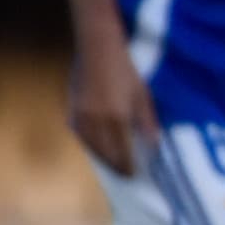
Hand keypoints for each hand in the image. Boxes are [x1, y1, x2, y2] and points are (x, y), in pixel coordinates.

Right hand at [68, 37, 158, 176]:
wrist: (96, 49)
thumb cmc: (125, 69)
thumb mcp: (142, 95)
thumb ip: (146, 121)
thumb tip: (153, 145)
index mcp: (115, 116)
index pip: (120, 150)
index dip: (126, 165)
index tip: (133, 175)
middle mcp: (94, 119)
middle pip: (103, 151)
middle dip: (113, 165)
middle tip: (123, 175)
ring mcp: (79, 114)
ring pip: (89, 144)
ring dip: (100, 156)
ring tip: (111, 164)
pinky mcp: (70, 108)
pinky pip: (79, 133)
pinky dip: (89, 143)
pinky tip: (96, 146)